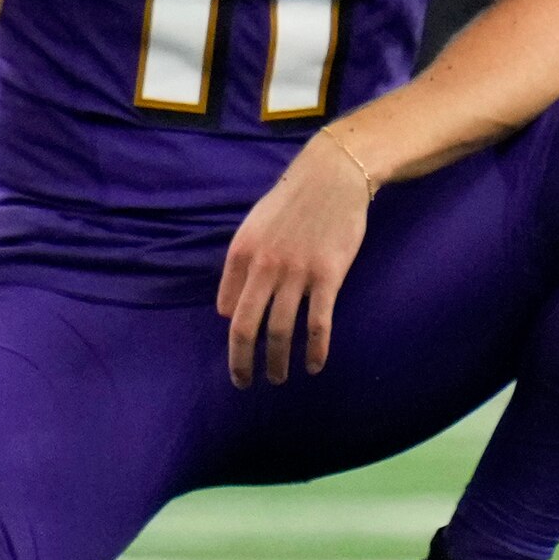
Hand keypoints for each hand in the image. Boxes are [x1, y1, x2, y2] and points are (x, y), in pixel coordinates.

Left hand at [217, 129, 376, 385]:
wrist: (333, 176)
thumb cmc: (291, 202)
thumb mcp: (253, 227)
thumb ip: (237, 267)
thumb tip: (225, 312)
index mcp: (242, 253)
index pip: (230, 308)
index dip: (232, 338)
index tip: (239, 358)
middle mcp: (265, 265)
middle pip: (247, 327)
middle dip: (243, 362)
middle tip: (245, 383)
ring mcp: (297, 272)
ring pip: (281, 331)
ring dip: (278, 362)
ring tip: (280, 378)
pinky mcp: (329, 275)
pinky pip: (318, 323)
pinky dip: (314, 350)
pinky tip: (313, 365)